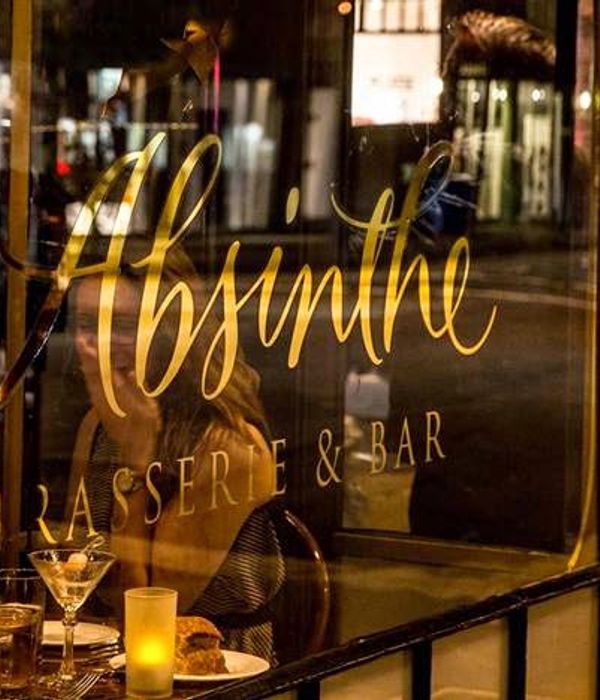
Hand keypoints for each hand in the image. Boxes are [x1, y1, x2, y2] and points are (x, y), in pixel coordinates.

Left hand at [76, 334, 161, 466]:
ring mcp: (101, 403)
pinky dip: (92, 374)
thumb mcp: (148, 410)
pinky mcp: (102, 408)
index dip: (94, 355)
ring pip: (91, 379)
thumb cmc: (146, 431)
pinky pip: (94, 386)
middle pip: (92, 373)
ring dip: (88, 363)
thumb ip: (138, 390)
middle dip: (87, 354)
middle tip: (83, 337)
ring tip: (85, 347)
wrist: (135, 454)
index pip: (102, 371)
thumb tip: (131, 371)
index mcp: (115, 397)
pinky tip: (92, 369)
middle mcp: (104, 398)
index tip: (88, 340)